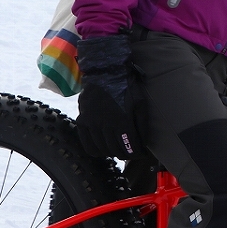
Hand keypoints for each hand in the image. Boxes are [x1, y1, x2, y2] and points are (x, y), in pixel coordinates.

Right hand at [75, 34, 146, 157]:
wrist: (105, 73)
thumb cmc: (126, 87)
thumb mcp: (140, 103)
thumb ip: (142, 125)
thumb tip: (144, 143)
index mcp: (122, 120)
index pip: (129, 147)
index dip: (136, 154)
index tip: (140, 154)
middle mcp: (105, 124)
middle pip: (115, 150)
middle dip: (125, 154)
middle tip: (131, 152)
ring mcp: (91, 123)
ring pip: (102, 149)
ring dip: (112, 153)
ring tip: (118, 150)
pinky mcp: (82, 121)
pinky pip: (87, 144)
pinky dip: (96, 150)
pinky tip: (103, 148)